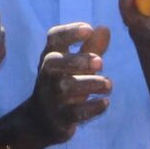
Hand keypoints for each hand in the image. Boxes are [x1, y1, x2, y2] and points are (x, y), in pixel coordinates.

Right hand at [28, 23, 111, 141]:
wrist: (41, 120)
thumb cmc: (62, 84)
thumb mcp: (73, 65)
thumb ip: (91, 48)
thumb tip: (105, 28)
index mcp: (51, 57)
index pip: (54, 38)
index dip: (69, 32)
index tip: (88, 29)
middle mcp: (48, 75)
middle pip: (53, 62)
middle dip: (77, 60)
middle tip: (101, 62)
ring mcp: (52, 97)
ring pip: (66, 88)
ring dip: (90, 84)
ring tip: (108, 84)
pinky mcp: (61, 118)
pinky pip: (75, 113)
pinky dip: (92, 108)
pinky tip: (105, 102)